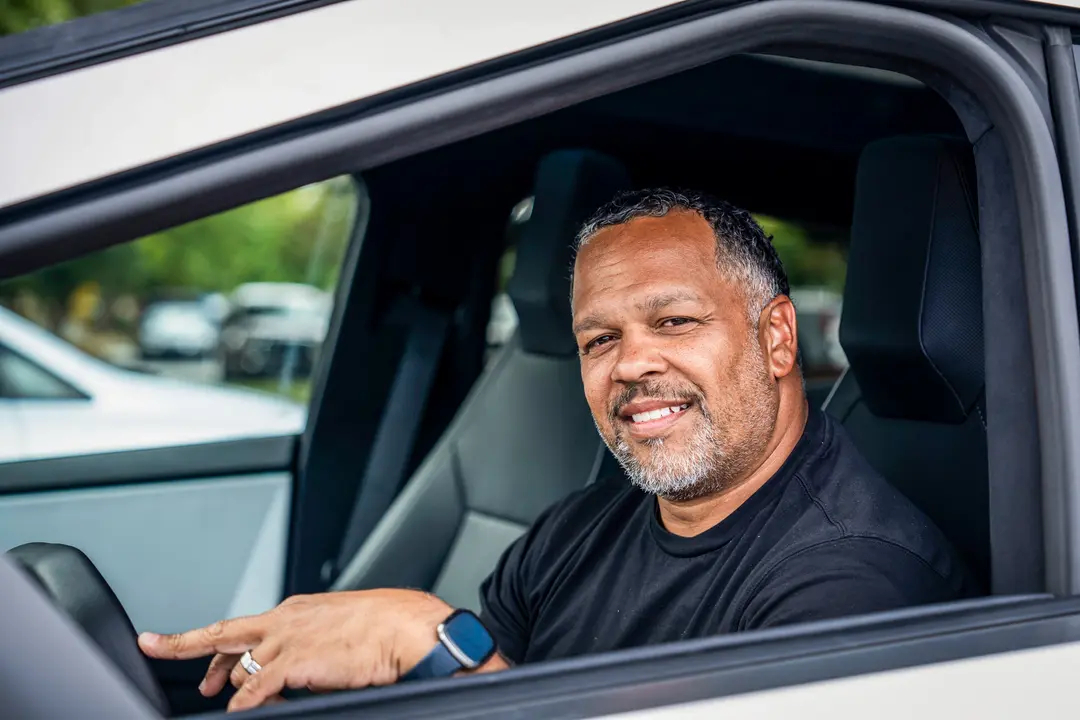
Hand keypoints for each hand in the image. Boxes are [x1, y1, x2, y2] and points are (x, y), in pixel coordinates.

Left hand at [138, 589, 453, 711]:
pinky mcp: (295, 661)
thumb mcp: (336, 634)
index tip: (184, 642)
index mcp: (296, 610)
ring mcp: (287, 638)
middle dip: (183, 642)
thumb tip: (293, 677)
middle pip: (222, 632)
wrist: (407, 627)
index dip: (210, 638)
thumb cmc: (384, 628)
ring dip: (227, 685)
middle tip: (155, 645)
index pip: (242, 625)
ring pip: (237, 664)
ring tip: (226, 699)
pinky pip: (253, 689)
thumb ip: (307, 651)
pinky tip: (236, 711)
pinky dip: (241, 704)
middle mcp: (285, 620)